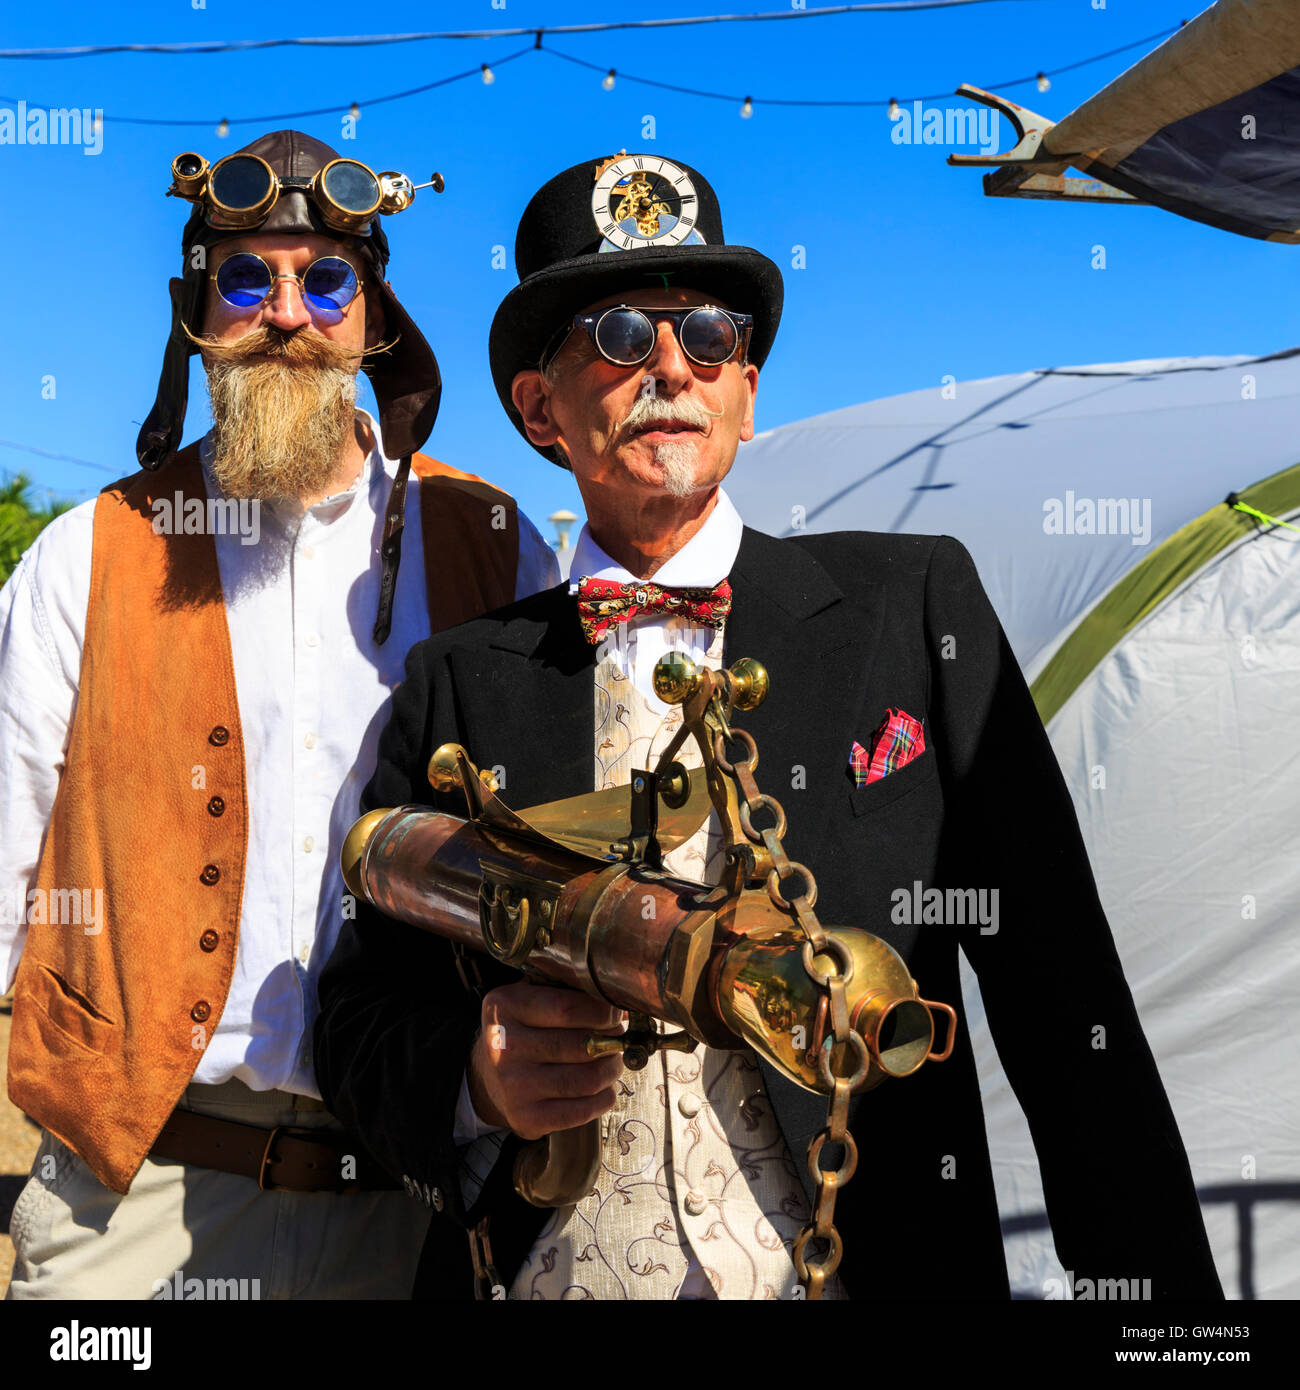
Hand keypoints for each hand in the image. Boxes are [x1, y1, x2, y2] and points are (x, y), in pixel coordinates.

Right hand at [467, 982, 626, 1140]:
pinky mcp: (525, 1117)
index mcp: (504, 1007)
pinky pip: (581, 1111)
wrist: (488, 1076)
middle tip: (617, 1040)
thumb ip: (568, 993)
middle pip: (582, 1045)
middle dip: (612, 1042)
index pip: (568, 1007)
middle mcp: (504, 1046)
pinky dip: (603, 1099)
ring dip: (611, 1070)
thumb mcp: (531, 998)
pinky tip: (603, 1089)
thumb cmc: (523, 1030)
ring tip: (611, 1062)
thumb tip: (619, 1006)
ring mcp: (513, 1085)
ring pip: (587, 1079)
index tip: (616, 1014)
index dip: (603, 1012)